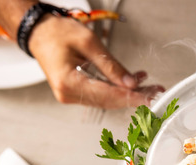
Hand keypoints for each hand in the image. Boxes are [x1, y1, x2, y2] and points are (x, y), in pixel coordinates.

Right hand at [27, 15, 163, 108]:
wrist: (39, 32)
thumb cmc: (58, 33)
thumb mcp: (88, 43)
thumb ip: (111, 65)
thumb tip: (131, 83)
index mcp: (68, 83)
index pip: (107, 95)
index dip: (132, 97)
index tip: (150, 96)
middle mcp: (68, 94)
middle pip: (109, 101)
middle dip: (134, 96)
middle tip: (156, 91)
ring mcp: (71, 95)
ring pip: (107, 100)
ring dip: (129, 93)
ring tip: (149, 85)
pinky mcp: (76, 92)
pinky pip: (101, 95)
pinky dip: (118, 89)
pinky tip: (133, 82)